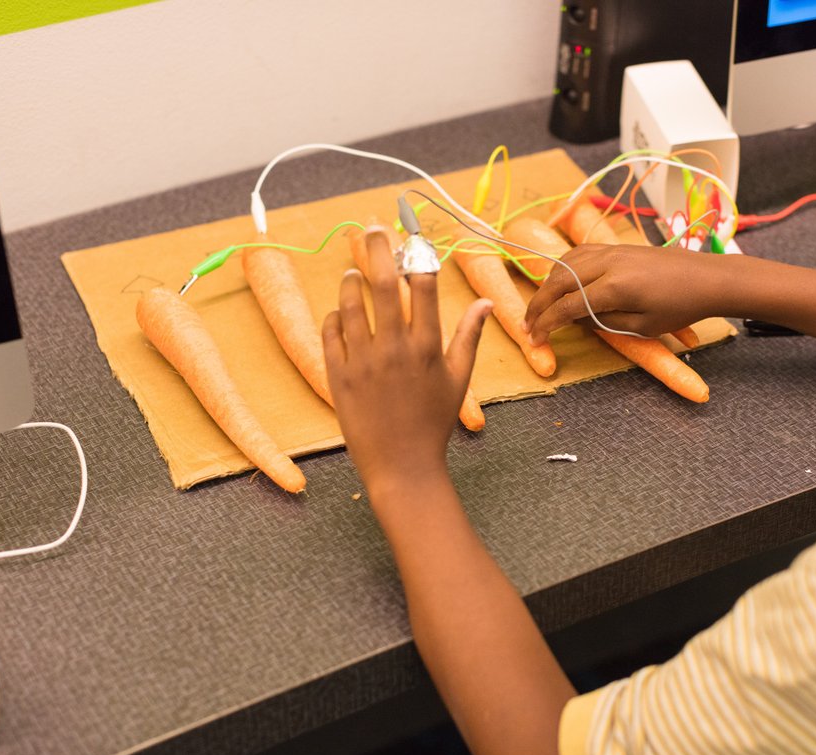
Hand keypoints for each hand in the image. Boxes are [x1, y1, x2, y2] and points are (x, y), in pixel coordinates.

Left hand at [323, 232, 491, 492]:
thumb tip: (485, 303)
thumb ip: (469, 336)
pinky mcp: (339, 377)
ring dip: (350, 281)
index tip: (410, 237)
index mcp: (427, 346)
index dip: (416, 254)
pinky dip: (334, 317)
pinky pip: (330, 333)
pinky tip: (340, 312)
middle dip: (375, 249)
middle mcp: (394, 349)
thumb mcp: (458, 379)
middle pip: (381, 283)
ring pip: (349, 305)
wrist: (402, 466)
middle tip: (371, 226)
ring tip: (353, 273)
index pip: (421, 285)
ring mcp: (364, 362)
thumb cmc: (434, 422)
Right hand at [522, 243, 720, 343]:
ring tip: (540, 306)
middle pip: (559, 281)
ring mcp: (612, 250)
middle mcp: (608, 263)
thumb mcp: (641, 327)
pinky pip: (580, 253)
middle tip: (527, 324)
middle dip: (538, 304)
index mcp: (615, 288)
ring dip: (548, 284)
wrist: (708, 278)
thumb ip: (603, 322)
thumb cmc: (680, 308)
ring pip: (565, 262)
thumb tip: (574, 318)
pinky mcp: (618, 246)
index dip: (546, 324)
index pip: (567, 306)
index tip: (534, 339)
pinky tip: (560, 281)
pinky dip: (563, 267)